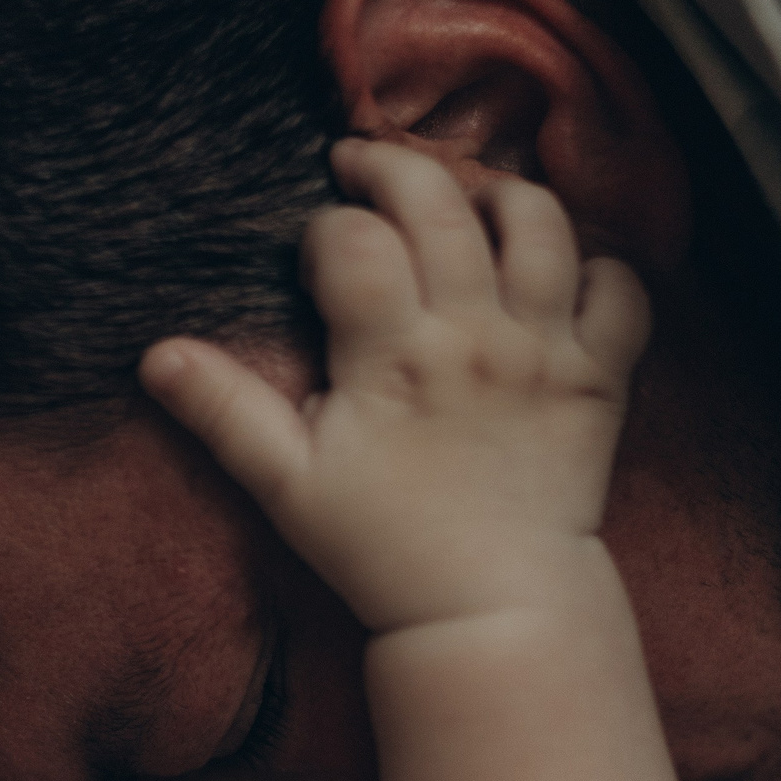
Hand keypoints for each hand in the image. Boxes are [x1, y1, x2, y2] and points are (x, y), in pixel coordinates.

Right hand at [139, 139, 648, 633]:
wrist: (491, 613)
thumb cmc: (382, 551)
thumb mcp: (288, 487)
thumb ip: (227, 413)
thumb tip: (157, 355)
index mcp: (392, 358)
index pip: (355, 241)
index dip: (327, 227)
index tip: (318, 250)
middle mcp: (474, 337)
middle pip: (441, 203)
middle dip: (394, 168)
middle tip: (366, 170)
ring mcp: (545, 351)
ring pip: (541, 223)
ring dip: (499, 194)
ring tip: (465, 202)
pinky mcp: (602, 378)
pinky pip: (623, 291)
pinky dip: (601, 269)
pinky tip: (560, 276)